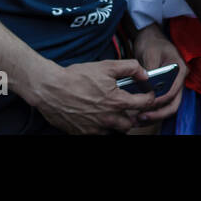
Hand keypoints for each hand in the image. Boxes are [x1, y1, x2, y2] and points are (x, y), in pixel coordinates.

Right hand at [27, 58, 154, 134]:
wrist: (50, 89)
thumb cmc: (77, 77)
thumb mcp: (107, 66)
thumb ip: (130, 68)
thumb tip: (144, 74)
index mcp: (117, 101)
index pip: (144, 104)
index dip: (149, 97)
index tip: (148, 94)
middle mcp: (108, 118)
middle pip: (130, 123)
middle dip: (133, 115)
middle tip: (130, 106)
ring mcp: (95, 128)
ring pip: (115, 131)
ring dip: (118, 123)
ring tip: (113, 112)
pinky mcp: (82, 133)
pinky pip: (99, 135)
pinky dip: (102, 128)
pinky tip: (98, 117)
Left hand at [132, 23, 187, 123]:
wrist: (149, 35)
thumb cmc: (152, 42)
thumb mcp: (151, 53)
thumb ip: (151, 69)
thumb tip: (147, 85)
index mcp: (180, 70)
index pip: (173, 92)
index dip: (160, 101)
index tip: (146, 104)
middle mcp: (178, 79)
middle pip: (173, 103)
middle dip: (159, 113)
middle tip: (142, 118)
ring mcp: (172, 84)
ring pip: (168, 106)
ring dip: (155, 114)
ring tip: (138, 119)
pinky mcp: (164, 87)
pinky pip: (161, 102)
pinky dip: (152, 109)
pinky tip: (138, 113)